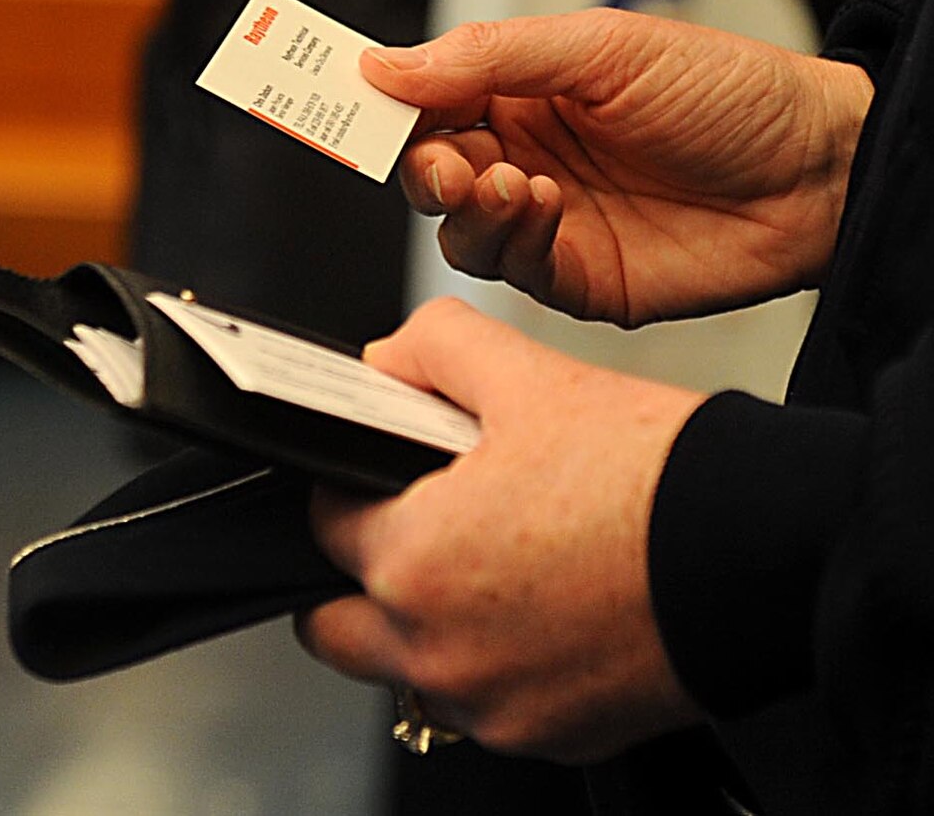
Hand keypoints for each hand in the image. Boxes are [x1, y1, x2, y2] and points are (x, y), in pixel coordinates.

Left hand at [295, 297, 706, 762]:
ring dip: (429, 633)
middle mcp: (436, 651)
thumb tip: (384, 362)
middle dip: (363, 579)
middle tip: (420, 535)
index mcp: (410, 561)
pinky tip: (549, 613)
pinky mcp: (551, 739)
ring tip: (496, 573)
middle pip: (338, 625)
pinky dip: (500, 670)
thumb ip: (433, 351)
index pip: (325, 524)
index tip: (395, 478)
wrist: (767, 549)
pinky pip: (489, 710)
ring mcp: (493, 706)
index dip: (357, 488)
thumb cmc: (657, 475)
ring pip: (412, 676)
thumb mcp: (530, 376)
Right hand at [363, 8, 872, 325]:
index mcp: (521, 92)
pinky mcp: (572, 277)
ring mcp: (544, 221)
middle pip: (424, 169)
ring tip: (514, 182)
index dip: (382, 104)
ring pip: (453, 228)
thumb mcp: (602, 48)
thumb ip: (489, 57)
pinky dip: (511, 240)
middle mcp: (522, 155)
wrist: (819, 173)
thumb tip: (384, 65)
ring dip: (466, 207)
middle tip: (444, 163)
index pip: (424, 99)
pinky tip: (549, 208)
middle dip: (420, 166)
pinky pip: (507, 270)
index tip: (349, 105)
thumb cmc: (729, 92)